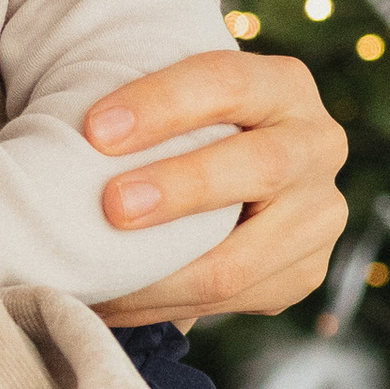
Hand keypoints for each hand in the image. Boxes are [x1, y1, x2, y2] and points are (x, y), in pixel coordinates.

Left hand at [83, 52, 348, 325]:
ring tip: (96, 279)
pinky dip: (163, 306)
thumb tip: (68, 137)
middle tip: (112, 207)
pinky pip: (232, 301)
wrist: (239, 180)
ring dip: (160, 275)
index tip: (95, 130)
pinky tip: (114, 303)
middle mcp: (317, 146)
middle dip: (180, 188)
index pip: (229, 82)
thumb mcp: (182, 106)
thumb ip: (144, 112)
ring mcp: (320, 215)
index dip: (163, 103)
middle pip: (259, 166)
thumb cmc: (185, 132)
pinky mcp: (304, 273)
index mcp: (284, 85)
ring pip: (242, 259)